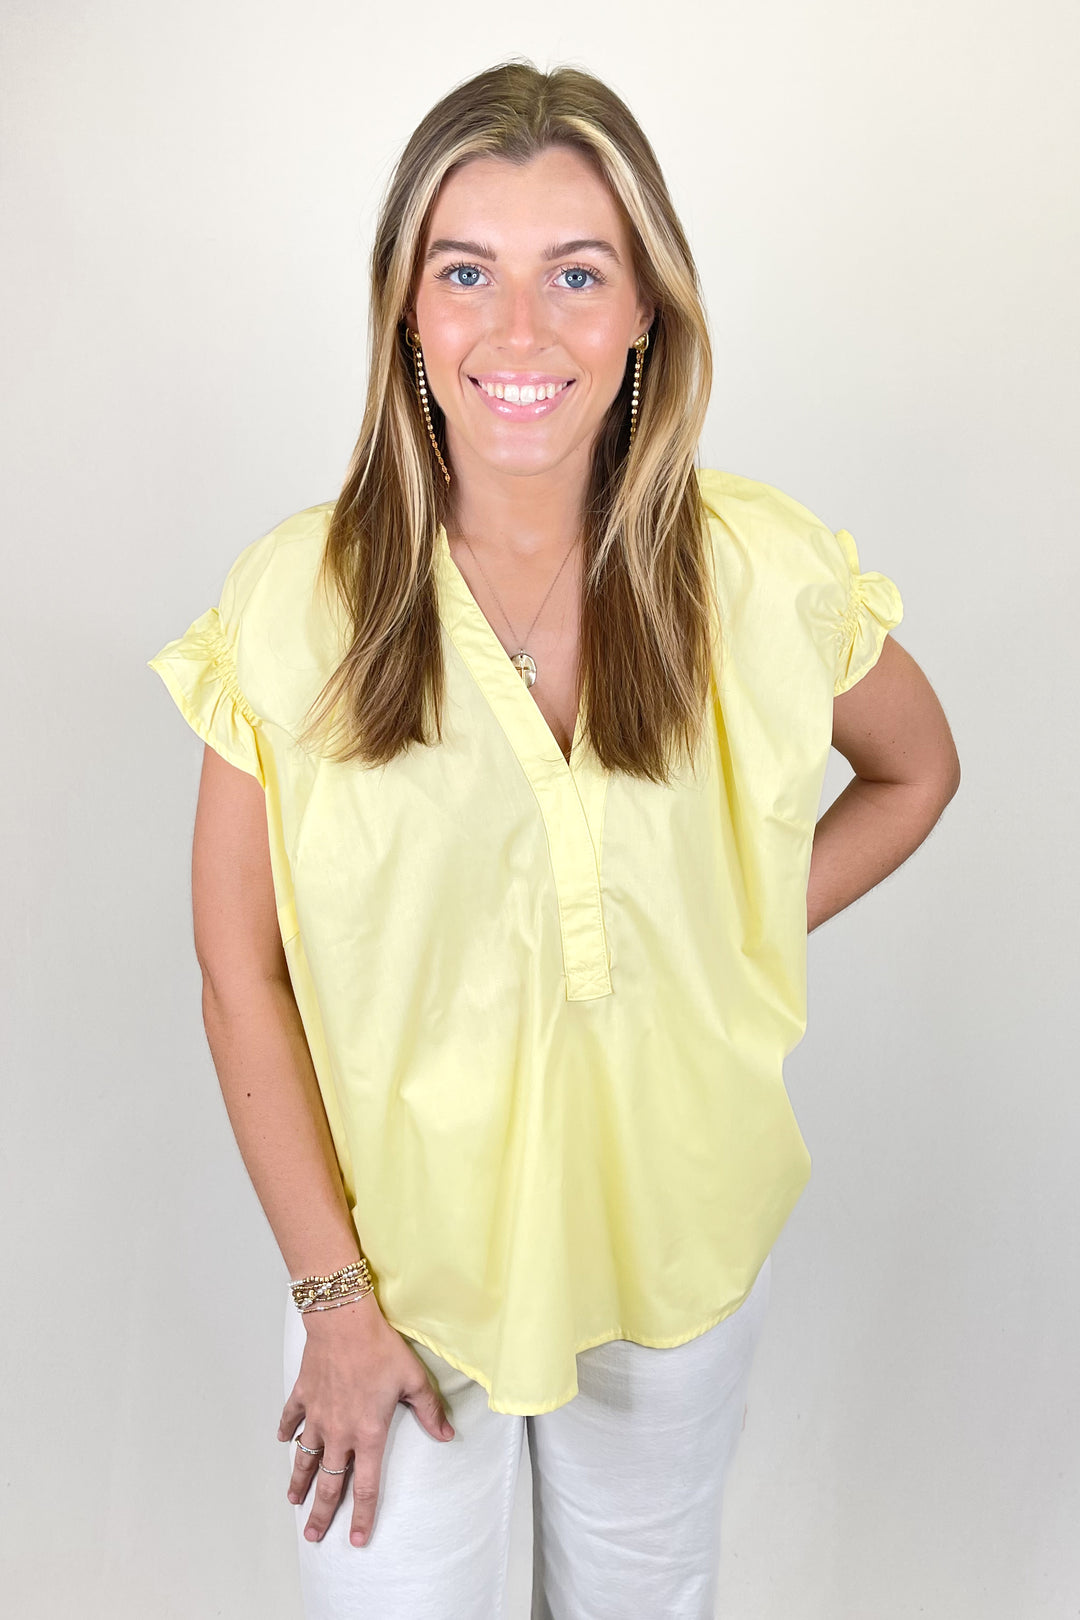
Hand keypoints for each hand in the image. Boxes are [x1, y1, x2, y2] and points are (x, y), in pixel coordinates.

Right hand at [278, 1290, 454, 1546]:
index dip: (363, 1516)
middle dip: (321, 1513)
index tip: (357, 1539)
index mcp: (368, 1434)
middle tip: (313, 1535)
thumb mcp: (413, 1380)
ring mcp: (317, 1415)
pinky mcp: (302, 1395)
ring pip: (306, 1458)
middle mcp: (339, 1432)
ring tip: (294, 1500)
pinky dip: (286, 1431)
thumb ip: (429, 1411)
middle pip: (329, 1483)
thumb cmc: (380, 1348)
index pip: (367, 1486)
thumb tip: (446, 1435)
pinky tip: (283, 1441)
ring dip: (299, 1481)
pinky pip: (291, 1419)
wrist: (343, 1321)